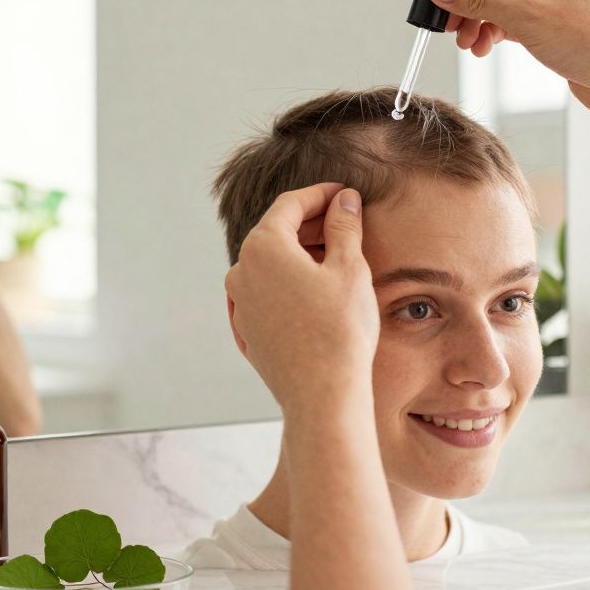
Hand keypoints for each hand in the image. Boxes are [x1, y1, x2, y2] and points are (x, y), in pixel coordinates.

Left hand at [224, 183, 378, 419]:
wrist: (323, 394)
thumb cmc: (339, 330)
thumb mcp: (349, 268)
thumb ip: (343, 225)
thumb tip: (343, 199)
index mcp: (263, 247)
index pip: (291, 204)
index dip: (321, 194)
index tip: (344, 194)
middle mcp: (241, 271)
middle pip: (276, 233)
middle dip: (311, 224)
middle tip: (345, 222)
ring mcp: (239, 303)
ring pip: (270, 265)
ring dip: (300, 255)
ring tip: (335, 257)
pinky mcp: (246, 329)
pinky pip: (267, 294)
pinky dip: (289, 284)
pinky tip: (317, 291)